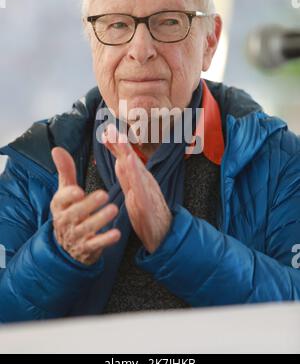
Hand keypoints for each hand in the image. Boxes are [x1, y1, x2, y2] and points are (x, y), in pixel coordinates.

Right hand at [50, 147, 120, 265]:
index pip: (61, 199)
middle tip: (104, 195)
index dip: (69, 196)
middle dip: (89, 205)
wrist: (67, 245)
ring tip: (114, 209)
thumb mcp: (65, 192)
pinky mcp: (87, 248)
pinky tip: (117, 234)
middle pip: (75, 213)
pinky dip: (106, 240)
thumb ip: (65, 171)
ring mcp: (76, 236)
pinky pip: (96, 245)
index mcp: (60, 205)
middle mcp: (66, 221)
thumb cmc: (70, 210)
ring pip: (87, 228)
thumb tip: (57, 149)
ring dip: (100, 219)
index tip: (79, 191)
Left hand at [102, 124, 172, 252]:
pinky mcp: (147, 202)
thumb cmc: (148, 215)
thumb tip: (119, 159)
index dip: (116, 145)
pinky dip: (135, 172)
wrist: (165, 235)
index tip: (105, 131)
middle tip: (109, 128)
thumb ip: (127, 177)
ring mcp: (146, 190)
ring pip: (135, 168)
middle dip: (120, 143)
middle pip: (130, 159)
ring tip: (118, 138)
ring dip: (126, 152)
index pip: (126, 159)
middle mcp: (144, 181)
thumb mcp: (134, 193)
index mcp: (138, 179)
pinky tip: (130, 161)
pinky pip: (140, 186)